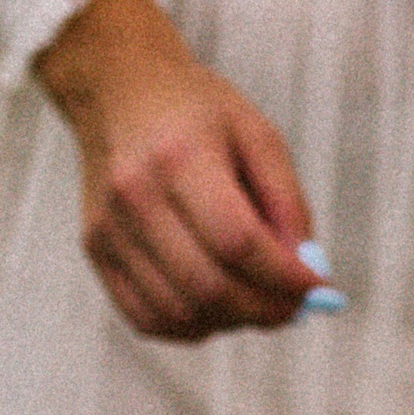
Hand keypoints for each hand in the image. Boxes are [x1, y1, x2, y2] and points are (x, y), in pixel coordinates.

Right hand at [32, 0, 322, 340]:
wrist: (119, 88)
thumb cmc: (198, 112)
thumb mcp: (258, 135)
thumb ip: (287, 203)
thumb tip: (306, 272)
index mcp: (179, 157)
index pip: (237, 242)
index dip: (284, 277)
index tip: (318, 287)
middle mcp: (135, 196)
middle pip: (207, 286)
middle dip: (264, 310)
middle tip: (294, 308)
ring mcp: (108, 228)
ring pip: (179, 313)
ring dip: (231, 322)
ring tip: (258, 302)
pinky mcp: (95, 250)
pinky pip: (147, 318)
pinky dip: (192, 326)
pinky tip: (218, 306)